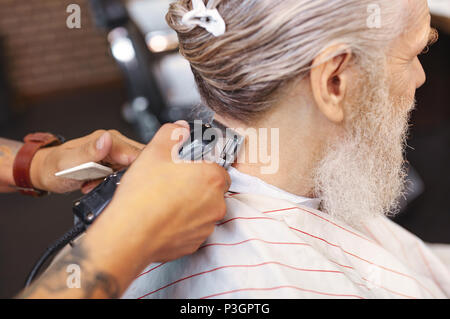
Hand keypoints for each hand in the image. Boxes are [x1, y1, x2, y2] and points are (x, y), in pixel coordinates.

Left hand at [30, 130, 143, 193]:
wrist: (45, 172)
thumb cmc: (54, 167)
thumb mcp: (69, 162)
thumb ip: (90, 151)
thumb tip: (107, 139)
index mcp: (108, 139)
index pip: (137, 153)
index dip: (137, 170)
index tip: (126, 183)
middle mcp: (114, 143)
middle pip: (139, 161)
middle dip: (128, 177)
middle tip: (108, 185)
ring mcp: (115, 152)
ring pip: (133, 169)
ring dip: (119, 181)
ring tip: (97, 184)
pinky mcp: (114, 162)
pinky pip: (125, 174)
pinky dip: (114, 183)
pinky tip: (98, 184)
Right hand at [84, 122, 229, 282]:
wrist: (129, 233)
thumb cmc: (143, 195)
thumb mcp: (155, 151)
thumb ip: (172, 133)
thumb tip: (179, 129)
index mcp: (212, 178)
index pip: (218, 169)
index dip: (200, 168)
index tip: (186, 170)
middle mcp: (216, 204)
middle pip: (212, 190)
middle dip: (196, 187)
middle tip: (173, 185)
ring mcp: (207, 226)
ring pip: (203, 211)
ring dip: (190, 206)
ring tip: (166, 202)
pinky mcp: (195, 244)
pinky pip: (193, 230)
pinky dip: (183, 225)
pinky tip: (164, 219)